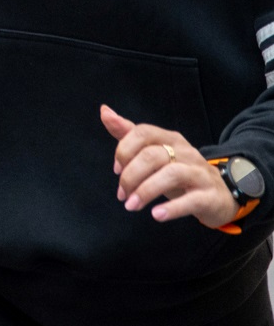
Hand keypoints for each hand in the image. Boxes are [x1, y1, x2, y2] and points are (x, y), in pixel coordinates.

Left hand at [102, 105, 239, 227]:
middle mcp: (186, 152)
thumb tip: (105, 111)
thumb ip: (129, 134)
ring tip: (131, 205)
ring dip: (146, 191)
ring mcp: (200, 173)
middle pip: (153, 155)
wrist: (221, 194)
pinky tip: (156, 214)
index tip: (116, 170)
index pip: (143, 132)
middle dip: (130, 175)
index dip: (124, 150)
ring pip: (172, 174)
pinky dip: (172, 208)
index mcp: (170, 139)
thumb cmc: (180, 171)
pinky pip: (192, 200)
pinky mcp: (210, 196)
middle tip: (122, 195)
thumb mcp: (155, 152)